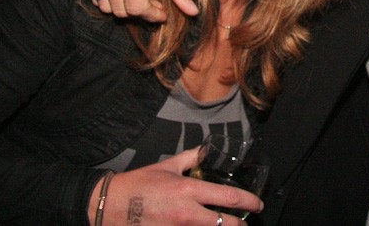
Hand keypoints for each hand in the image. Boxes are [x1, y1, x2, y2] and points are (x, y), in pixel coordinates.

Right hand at [88, 149, 262, 225]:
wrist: (110, 206)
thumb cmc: (138, 184)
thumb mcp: (167, 166)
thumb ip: (191, 158)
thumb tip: (206, 150)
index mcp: (189, 191)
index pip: (229, 198)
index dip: (249, 202)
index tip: (257, 204)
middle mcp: (187, 215)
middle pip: (225, 225)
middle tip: (245, 223)